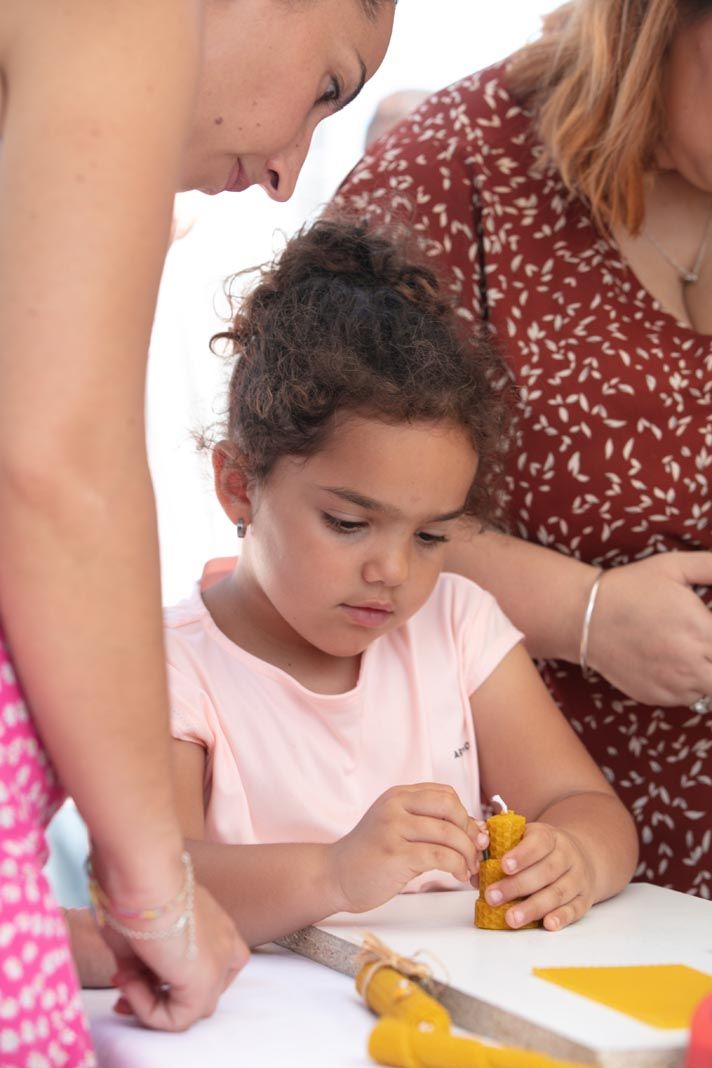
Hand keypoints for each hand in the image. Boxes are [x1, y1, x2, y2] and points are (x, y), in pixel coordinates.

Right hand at [104, 882, 248, 1030]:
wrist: (143, 873)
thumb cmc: (136, 888)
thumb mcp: (138, 928)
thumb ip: (141, 958)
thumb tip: (130, 977)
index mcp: (212, 922)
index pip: (203, 962)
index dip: (164, 975)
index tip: (128, 973)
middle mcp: (223, 942)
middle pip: (198, 987)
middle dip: (158, 993)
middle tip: (122, 985)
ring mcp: (219, 963)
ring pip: (192, 1007)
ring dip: (150, 1000)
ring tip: (123, 976)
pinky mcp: (205, 982)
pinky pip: (178, 1019)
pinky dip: (148, 1010)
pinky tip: (129, 980)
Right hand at [328, 783, 484, 912]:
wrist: (335, 875)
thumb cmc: (371, 855)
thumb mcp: (396, 826)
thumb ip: (427, 822)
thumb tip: (475, 830)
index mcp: (398, 795)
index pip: (445, 794)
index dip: (465, 815)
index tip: (473, 836)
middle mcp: (395, 806)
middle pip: (450, 807)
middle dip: (469, 831)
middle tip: (475, 852)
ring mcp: (393, 828)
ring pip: (448, 833)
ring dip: (467, 854)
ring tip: (469, 869)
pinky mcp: (395, 854)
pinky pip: (439, 856)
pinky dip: (457, 866)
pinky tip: (458, 875)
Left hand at [476, 822, 594, 930]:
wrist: (580, 856)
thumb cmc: (541, 850)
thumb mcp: (524, 838)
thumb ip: (499, 843)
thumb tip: (474, 853)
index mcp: (550, 837)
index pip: (538, 842)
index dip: (521, 855)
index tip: (503, 866)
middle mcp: (567, 856)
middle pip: (545, 871)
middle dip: (517, 886)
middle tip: (492, 897)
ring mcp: (577, 878)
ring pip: (557, 893)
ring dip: (533, 907)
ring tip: (511, 918)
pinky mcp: (584, 899)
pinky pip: (574, 910)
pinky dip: (562, 918)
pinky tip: (547, 924)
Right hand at [587, 552, 711, 706]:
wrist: (585, 617)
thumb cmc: (630, 588)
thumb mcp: (673, 566)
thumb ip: (710, 567)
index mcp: (701, 629)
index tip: (706, 625)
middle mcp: (691, 662)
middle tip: (700, 637)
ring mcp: (673, 683)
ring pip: (709, 688)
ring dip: (706, 671)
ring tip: (685, 648)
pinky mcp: (655, 696)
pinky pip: (687, 698)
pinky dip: (687, 684)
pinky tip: (671, 662)